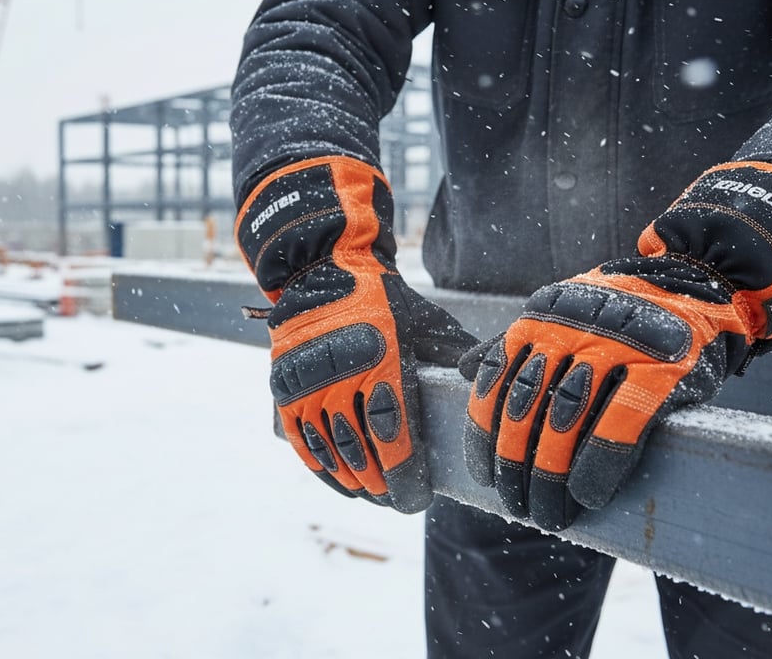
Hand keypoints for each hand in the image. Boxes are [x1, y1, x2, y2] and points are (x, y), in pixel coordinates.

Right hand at [236, 156, 476, 511]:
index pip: (392, 434)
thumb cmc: (384, 300)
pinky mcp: (283, 387)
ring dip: (354, 482)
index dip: (405, 475)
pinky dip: (321, 469)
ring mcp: (306, 383)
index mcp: (382, 359)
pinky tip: (341, 484)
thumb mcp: (425, 322)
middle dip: (383, 486)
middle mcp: (340, 375)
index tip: (417, 499)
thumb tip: (488, 392)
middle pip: (362, 451)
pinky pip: (302, 441)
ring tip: (373, 496)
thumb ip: (453, 358)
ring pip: (332, 450)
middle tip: (398, 502)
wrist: (321, 270)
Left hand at [461, 161, 771, 530]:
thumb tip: (462, 369)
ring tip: (549, 512)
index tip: (485, 476)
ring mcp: (616, 347)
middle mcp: (570, 329)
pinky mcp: (661, 369)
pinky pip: (620, 424)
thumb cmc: (620, 311)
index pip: (496, 383)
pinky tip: (589, 495)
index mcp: (538, 319)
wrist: (697, 284)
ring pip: (566, 420)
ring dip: (551, 474)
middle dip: (516, 465)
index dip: (484, 435)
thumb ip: (515, 342)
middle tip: (518, 506)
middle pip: (526, 409)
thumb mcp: (561, 312)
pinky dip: (600, 465)